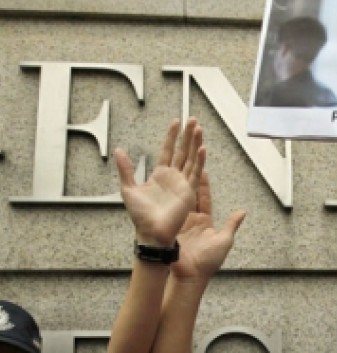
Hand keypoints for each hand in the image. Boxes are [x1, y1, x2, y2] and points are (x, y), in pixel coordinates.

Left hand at [115, 118, 201, 245]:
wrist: (151, 232)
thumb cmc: (141, 216)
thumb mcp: (128, 189)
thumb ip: (126, 169)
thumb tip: (119, 151)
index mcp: (160, 175)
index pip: (168, 150)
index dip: (172, 136)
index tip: (176, 123)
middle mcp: (173, 178)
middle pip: (183, 151)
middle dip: (188, 135)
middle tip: (192, 120)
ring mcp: (182, 184)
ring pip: (191, 159)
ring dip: (195, 144)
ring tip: (198, 128)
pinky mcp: (189, 192)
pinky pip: (195, 173)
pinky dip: (199, 161)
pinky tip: (202, 149)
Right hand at [172, 164, 246, 282]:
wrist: (190, 276)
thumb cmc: (208, 261)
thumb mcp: (224, 241)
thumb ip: (231, 225)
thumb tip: (242, 212)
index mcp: (205, 221)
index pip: (204, 198)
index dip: (203, 184)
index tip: (202, 169)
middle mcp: (191, 220)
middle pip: (190, 195)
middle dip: (189, 179)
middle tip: (186, 164)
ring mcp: (179, 223)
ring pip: (178, 200)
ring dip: (177, 185)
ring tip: (174, 168)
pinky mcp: (170, 228)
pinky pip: (168, 211)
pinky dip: (166, 199)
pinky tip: (161, 186)